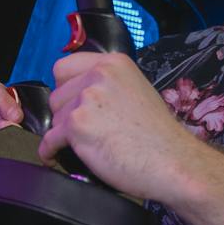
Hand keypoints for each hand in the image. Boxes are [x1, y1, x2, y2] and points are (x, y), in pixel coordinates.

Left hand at [42, 52, 200, 203]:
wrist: (173, 161)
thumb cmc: (160, 135)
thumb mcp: (136, 90)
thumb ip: (107, 85)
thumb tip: (79, 95)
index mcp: (113, 63)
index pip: (64, 67)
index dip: (66, 88)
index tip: (71, 103)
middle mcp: (98, 75)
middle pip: (57, 94)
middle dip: (65, 113)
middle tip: (83, 129)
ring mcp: (86, 99)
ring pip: (55, 118)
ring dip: (64, 134)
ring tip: (84, 145)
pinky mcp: (77, 126)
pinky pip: (49, 140)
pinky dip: (50, 151)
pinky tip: (56, 156)